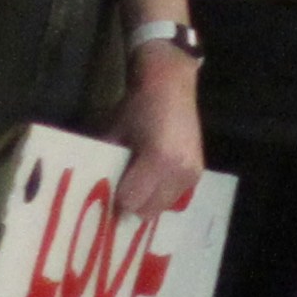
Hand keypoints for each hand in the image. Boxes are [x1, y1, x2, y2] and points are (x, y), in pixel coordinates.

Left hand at [111, 50, 205, 225]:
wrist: (170, 86)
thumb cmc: (136, 107)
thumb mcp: (114, 136)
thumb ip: (108, 166)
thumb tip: (98, 191)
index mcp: (158, 160)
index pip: (130, 201)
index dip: (115, 200)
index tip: (106, 193)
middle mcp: (179, 171)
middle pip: (147, 210)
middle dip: (131, 204)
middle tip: (120, 192)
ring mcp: (191, 174)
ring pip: (161, 207)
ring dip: (148, 201)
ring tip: (138, 185)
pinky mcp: (197, 172)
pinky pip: (174, 197)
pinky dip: (161, 194)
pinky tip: (153, 179)